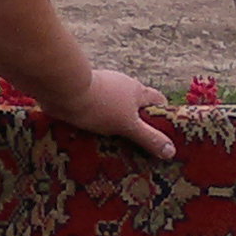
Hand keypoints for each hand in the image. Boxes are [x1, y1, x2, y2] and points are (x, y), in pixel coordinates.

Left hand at [40, 69, 174, 159]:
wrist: (63, 89)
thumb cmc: (101, 105)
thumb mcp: (128, 125)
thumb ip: (148, 137)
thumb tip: (171, 151)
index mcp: (137, 90)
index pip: (158, 100)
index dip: (162, 115)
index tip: (161, 134)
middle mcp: (122, 85)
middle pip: (135, 104)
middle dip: (136, 121)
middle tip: (137, 145)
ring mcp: (102, 87)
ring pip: (114, 105)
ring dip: (114, 121)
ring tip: (113, 145)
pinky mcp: (84, 92)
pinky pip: (95, 107)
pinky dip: (96, 119)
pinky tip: (92, 135)